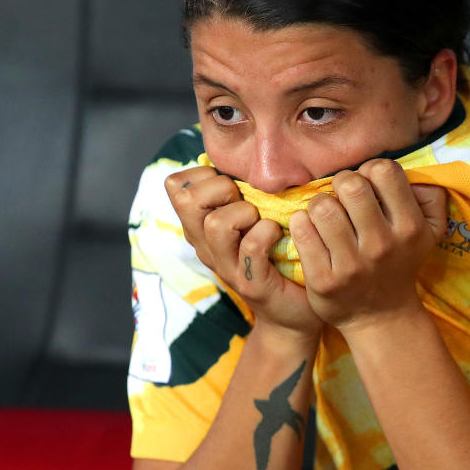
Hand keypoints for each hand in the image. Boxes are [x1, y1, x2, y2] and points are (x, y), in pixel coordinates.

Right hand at [165, 167, 322, 342]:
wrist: (293, 313)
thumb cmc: (275, 257)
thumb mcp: (250, 219)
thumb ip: (239, 193)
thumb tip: (237, 155)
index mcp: (201, 228)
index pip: (176, 185)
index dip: (203, 174)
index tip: (230, 185)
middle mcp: (206, 247)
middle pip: (187, 200)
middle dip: (219, 188)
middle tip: (244, 200)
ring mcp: (226, 267)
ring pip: (216, 224)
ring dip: (245, 213)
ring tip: (262, 220)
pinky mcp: (250, 284)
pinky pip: (251, 247)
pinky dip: (267, 233)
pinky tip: (278, 234)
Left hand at [288, 159, 447, 333]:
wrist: (381, 317)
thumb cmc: (401, 261)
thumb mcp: (431, 232)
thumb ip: (431, 197)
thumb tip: (416, 174)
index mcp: (410, 228)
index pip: (385, 171)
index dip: (371, 170)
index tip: (367, 185)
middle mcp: (382, 245)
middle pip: (350, 185)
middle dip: (341, 182)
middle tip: (341, 196)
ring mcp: (351, 265)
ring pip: (322, 206)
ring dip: (319, 204)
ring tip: (326, 215)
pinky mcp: (324, 280)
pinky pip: (302, 230)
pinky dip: (301, 223)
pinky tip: (311, 230)